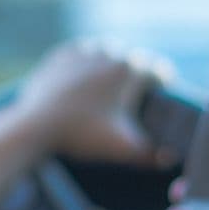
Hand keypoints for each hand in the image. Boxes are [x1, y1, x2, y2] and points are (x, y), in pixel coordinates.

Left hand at [6, 41, 174, 166]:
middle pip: (133, 58)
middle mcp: (108, 54)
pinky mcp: (60, 56)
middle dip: (139, 73)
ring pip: (107, 51)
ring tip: (113, 80)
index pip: (158, 70)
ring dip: (113, 62)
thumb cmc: (82, 136)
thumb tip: (172, 158)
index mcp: (129, 71)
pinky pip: (81, 52)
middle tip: (138, 92)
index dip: (163, 82)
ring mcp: (83, 52)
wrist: (36, 126)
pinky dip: (87, 61)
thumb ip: (151, 155)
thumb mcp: (121, 148)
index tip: (162, 93)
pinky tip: (86, 74)